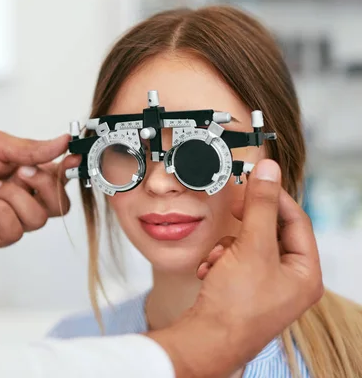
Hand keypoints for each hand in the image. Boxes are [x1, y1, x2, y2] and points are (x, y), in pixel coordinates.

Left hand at [0, 131, 80, 248]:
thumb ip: (33, 149)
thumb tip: (64, 141)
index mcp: (29, 176)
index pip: (62, 182)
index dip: (70, 172)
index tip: (72, 158)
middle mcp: (23, 199)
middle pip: (58, 206)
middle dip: (44, 186)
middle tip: (21, 171)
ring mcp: (9, 219)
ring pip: (37, 219)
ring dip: (15, 198)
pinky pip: (13, 231)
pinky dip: (1, 212)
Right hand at [146, 159, 322, 377]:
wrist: (206, 340)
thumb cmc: (236, 304)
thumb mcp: (252, 246)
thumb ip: (261, 206)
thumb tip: (269, 171)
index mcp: (305, 274)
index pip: (297, 222)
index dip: (276, 199)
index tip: (255, 183)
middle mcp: (289, 282)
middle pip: (271, 234)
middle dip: (245, 226)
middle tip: (232, 210)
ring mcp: (265, 289)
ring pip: (248, 247)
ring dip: (227, 246)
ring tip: (216, 258)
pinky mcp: (243, 293)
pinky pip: (234, 263)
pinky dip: (219, 262)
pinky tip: (208, 270)